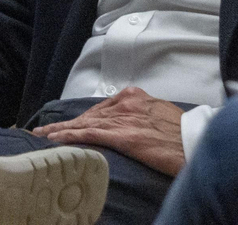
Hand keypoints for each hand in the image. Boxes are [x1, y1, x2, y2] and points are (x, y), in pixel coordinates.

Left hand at [32, 87, 184, 175]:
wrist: (195, 141)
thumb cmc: (183, 132)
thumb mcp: (160, 115)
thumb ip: (142, 115)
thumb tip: (133, 125)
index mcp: (135, 96)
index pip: (101, 107)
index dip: (82, 117)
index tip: (69, 123)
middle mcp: (125, 103)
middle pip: (88, 114)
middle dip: (65, 123)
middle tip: (44, 129)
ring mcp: (122, 118)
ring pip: (83, 123)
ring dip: (60, 130)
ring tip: (42, 136)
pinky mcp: (121, 135)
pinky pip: (88, 134)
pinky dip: (69, 136)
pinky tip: (55, 139)